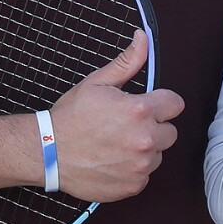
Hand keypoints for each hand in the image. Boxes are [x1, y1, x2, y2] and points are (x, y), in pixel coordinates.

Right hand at [49, 30, 183, 201]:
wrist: (47, 152)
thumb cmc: (70, 118)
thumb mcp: (97, 83)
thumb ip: (127, 62)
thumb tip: (142, 38)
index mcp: (140, 111)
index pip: (175, 104)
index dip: (160, 103)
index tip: (147, 106)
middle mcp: (145, 140)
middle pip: (170, 131)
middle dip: (153, 127)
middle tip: (124, 126)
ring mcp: (140, 166)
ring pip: (157, 154)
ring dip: (143, 149)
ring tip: (115, 144)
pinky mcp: (133, 185)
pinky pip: (144, 175)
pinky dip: (132, 169)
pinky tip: (112, 160)